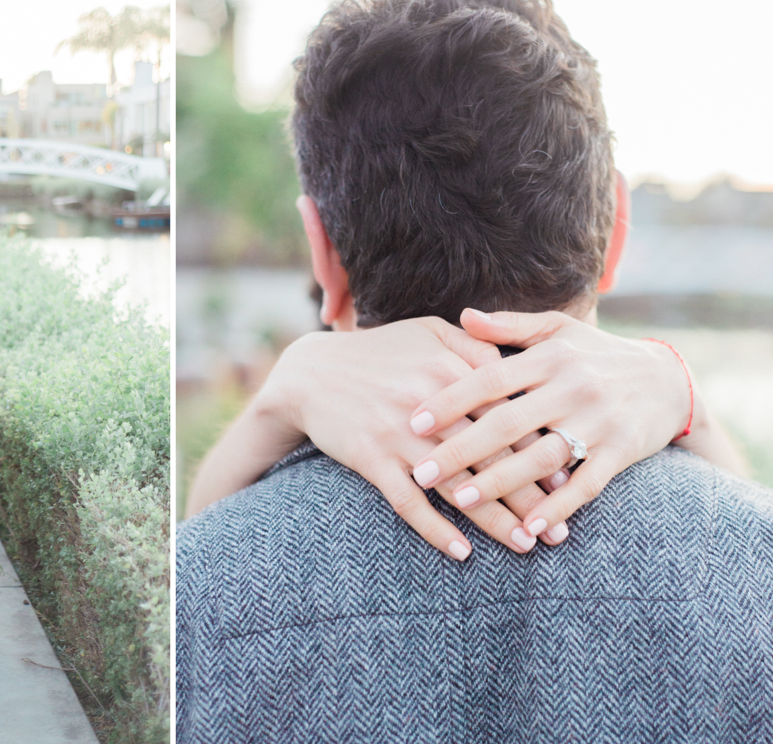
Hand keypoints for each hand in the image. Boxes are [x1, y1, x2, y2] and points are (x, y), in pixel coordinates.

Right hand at [256, 318, 564, 559]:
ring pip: (457, 484)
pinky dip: (434, 528)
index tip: (573, 479)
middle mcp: (430, 404)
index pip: (509, 415)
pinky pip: (407, 501)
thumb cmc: (376, 352)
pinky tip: (460, 552)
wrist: (309, 373)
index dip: (543, 449)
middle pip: (492, 456)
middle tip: (560, 528)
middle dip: (530, 495)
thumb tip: (519, 362)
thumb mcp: (427, 331)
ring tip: (525, 545)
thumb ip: (475, 342)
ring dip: (493, 520)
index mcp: (449, 368)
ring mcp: (399, 434)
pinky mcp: (371, 458)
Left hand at [408, 308, 692, 540]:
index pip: (490, 378)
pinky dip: (559, 506)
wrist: (668, 381)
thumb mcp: (557, 331)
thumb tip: (464, 316)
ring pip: (542, 457)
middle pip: (508, 423)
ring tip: (461, 500)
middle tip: (421, 473)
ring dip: (501, 482)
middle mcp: (572, 388)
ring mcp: (598, 421)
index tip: (414, 421)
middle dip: (462, 450)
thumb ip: (509, 327)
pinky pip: (587, 483)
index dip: (451, 400)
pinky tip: (530, 526)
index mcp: (549, 358)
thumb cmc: (595, 355)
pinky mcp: (622, 452)